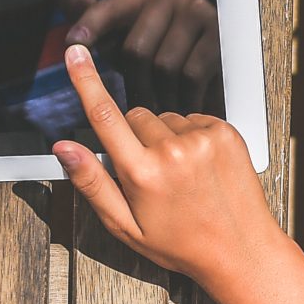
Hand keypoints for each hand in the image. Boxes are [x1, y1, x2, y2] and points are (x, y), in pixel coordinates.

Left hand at [53, 0, 221, 114]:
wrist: (215, 64)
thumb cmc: (160, 54)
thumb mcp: (124, 39)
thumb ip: (93, 17)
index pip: (109, 10)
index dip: (90, 25)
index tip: (73, 43)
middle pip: (136, 49)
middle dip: (134, 87)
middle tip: (134, 114)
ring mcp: (198, 13)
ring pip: (164, 67)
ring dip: (160, 98)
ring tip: (161, 114)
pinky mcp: (220, 37)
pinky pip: (191, 76)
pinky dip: (184, 99)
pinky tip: (183, 109)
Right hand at [53, 43, 279, 285]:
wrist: (241, 250)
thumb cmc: (182, 244)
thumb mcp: (125, 226)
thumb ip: (92, 182)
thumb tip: (62, 147)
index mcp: (142, 174)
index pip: (104, 116)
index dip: (85, 80)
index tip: (75, 53)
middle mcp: (172, 151)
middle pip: (134, 116)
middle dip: (134, 137)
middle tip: (150, 174)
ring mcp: (202, 138)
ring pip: (164, 118)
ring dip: (164, 137)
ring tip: (180, 174)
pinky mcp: (225, 131)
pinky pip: (193, 118)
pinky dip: (190, 136)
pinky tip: (198, 166)